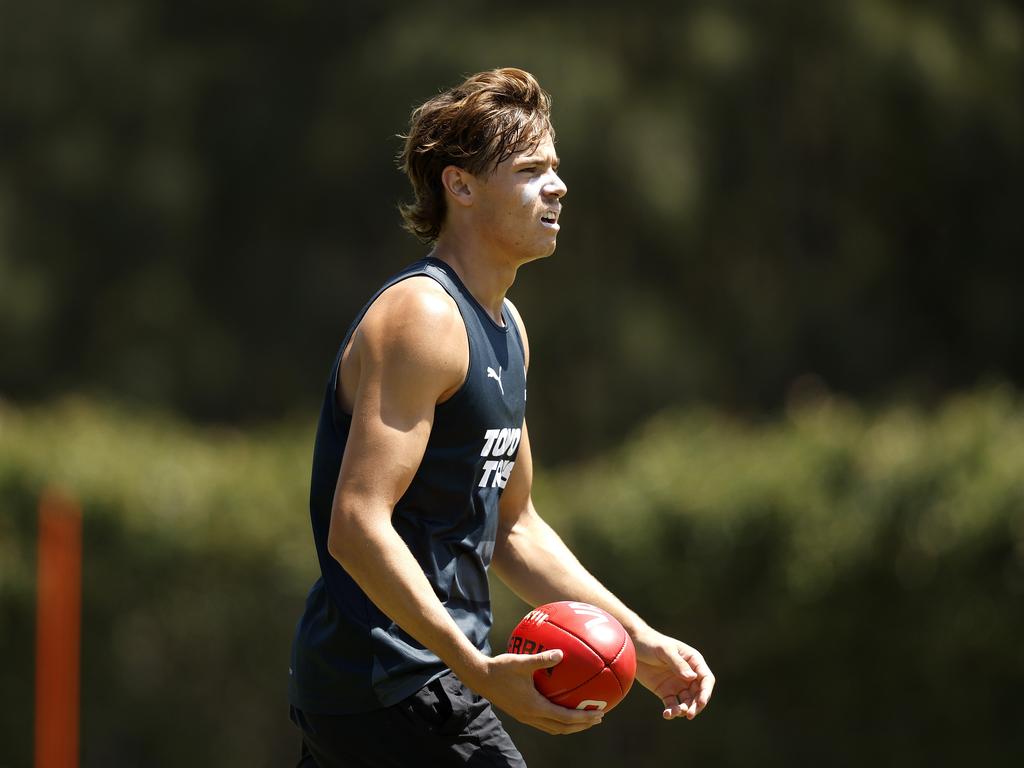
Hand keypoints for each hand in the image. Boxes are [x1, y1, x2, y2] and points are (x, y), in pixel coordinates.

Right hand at [463, 650, 604, 734]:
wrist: (480, 677)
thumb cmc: (500, 668)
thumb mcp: (521, 661)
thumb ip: (542, 659)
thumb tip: (562, 653)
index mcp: (534, 707)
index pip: (565, 718)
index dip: (584, 718)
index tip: (599, 715)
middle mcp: (531, 716)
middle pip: (562, 728)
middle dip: (582, 725)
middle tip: (598, 718)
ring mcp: (525, 716)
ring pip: (553, 728)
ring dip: (570, 725)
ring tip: (584, 717)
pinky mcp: (521, 713)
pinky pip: (545, 722)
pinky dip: (558, 720)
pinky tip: (561, 706)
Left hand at [633, 629, 714, 719]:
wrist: (630, 646)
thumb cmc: (650, 643)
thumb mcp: (664, 651)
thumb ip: (678, 663)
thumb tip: (693, 678)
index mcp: (693, 661)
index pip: (706, 679)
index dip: (706, 692)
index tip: (700, 703)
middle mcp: (688, 674)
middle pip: (698, 694)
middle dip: (696, 705)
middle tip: (689, 714)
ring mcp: (677, 684)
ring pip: (687, 702)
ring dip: (684, 710)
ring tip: (675, 712)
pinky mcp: (665, 692)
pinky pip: (672, 705)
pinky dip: (671, 711)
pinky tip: (667, 714)